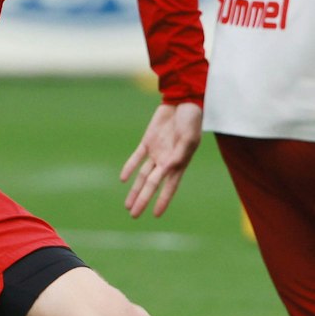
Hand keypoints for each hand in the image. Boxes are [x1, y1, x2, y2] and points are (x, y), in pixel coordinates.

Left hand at [120, 102, 203, 218]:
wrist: (183, 100)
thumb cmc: (191, 119)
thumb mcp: (189, 137)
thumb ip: (179, 152)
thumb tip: (169, 168)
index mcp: (179, 162)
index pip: (169, 186)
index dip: (162, 201)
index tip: (156, 215)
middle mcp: (166, 161)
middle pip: (151, 185)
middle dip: (143, 200)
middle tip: (133, 215)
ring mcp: (157, 152)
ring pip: (143, 175)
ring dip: (135, 189)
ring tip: (127, 205)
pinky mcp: (148, 141)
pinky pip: (137, 157)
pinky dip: (130, 167)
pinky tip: (123, 179)